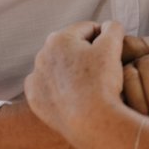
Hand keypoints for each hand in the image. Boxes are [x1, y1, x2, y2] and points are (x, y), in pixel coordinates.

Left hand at [24, 20, 131, 148]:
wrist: (92, 122)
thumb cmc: (102, 81)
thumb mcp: (113, 46)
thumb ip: (112, 28)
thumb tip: (110, 26)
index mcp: (59, 38)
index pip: (87, 29)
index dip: (104, 39)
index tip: (112, 54)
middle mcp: (41, 55)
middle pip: (71, 48)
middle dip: (85, 54)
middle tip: (102, 70)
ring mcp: (35, 79)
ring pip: (59, 68)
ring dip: (72, 71)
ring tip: (90, 85)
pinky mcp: (35, 99)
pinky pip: (49, 88)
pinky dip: (60, 90)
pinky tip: (74, 96)